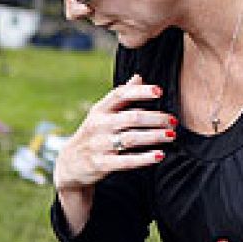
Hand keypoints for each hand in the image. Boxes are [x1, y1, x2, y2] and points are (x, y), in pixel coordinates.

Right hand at [52, 74, 176, 193]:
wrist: (69, 164)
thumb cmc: (93, 135)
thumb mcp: (101, 114)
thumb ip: (121, 98)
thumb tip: (139, 77)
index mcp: (99, 110)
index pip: (120, 95)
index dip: (140, 92)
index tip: (159, 91)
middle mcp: (98, 125)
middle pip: (131, 117)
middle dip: (155, 118)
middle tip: (173, 121)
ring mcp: (99, 145)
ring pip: (131, 138)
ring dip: (154, 136)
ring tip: (171, 135)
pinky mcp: (101, 164)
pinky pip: (125, 161)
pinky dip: (143, 159)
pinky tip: (159, 155)